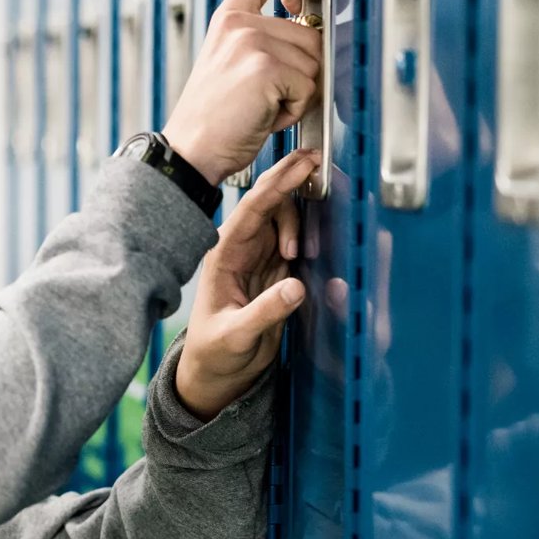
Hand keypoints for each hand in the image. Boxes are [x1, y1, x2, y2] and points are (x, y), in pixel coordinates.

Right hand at [162, 0, 321, 183]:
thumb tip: (310, 36)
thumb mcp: (227, 62)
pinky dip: (294, 110)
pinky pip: (308, 88)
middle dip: (299, 69)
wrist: (190, 151)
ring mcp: (253, 44)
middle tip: (266, 93)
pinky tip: (265, 117)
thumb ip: (261, 39)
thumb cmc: (210, 119)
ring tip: (262, 106)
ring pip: (313, 63)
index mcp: (228, 19)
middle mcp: (240, 25)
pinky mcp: (267, 69)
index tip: (297, 3)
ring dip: (297, 93)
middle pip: (309, 32)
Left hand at [176, 150, 315, 419]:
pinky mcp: (275, 272)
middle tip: (321, 164)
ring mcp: (259, 260)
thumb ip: (265, 313)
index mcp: (224, 258)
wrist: (217, 374)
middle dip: (293, 183)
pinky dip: (312, 234)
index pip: (252, 212)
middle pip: (270, 206)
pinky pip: (297, 242)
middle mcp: (241, 252)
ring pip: (285, 220)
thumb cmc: (214, 355)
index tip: (301, 165)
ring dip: (304, 217)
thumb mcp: (236, 337)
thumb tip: (296, 287)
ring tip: (306, 252)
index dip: (277, 185)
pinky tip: (324, 236)